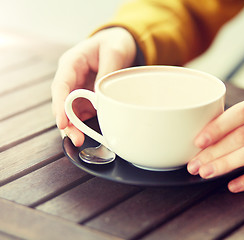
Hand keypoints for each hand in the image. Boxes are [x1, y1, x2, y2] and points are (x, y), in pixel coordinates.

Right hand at [51, 27, 136, 145]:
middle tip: (76, 138)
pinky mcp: (87, 97)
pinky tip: (89, 134)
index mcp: (72, 63)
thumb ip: (106, 73)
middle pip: (63, 102)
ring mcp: (78, 88)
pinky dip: (84, 123)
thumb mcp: (114, 52)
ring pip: (71, 110)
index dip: (59, 105)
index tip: (63, 122)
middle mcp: (71, 78)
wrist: (120, 43)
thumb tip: (100, 97)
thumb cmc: (114, 43)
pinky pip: (83, 112)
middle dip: (67, 122)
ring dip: (74, 126)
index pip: (61, 85)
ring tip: (80, 140)